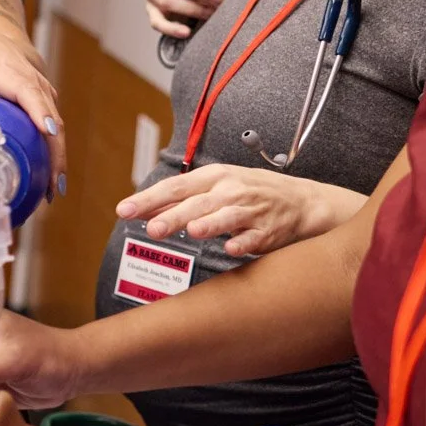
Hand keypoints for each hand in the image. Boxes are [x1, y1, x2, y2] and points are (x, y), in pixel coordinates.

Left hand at [0, 31, 65, 198]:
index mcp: (14, 78)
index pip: (33, 98)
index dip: (42, 117)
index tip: (46, 137)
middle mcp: (36, 86)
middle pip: (53, 123)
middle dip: (55, 156)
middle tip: (48, 189)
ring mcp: (46, 95)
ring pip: (57, 130)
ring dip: (56, 160)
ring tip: (48, 193)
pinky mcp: (48, 104)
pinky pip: (53, 130)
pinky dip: (52, 153)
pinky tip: (45, 181)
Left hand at [116, 164, 362, 256]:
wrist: (301, 201)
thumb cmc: (248, 193)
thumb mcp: (214, 187)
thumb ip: (177, 201)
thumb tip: (138, 210)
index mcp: (213, 177)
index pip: (175, 187)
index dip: (149, 198)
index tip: (124, 210)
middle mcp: (231, 190)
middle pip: (197, 203)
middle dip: (174, 216)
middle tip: (152, 228)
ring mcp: (251, 210)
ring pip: (227, 216)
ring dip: (210, 224)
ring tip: (192, 231)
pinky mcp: (269, 230)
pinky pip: (255, 237)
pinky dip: (244, 242)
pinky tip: (232, 249)